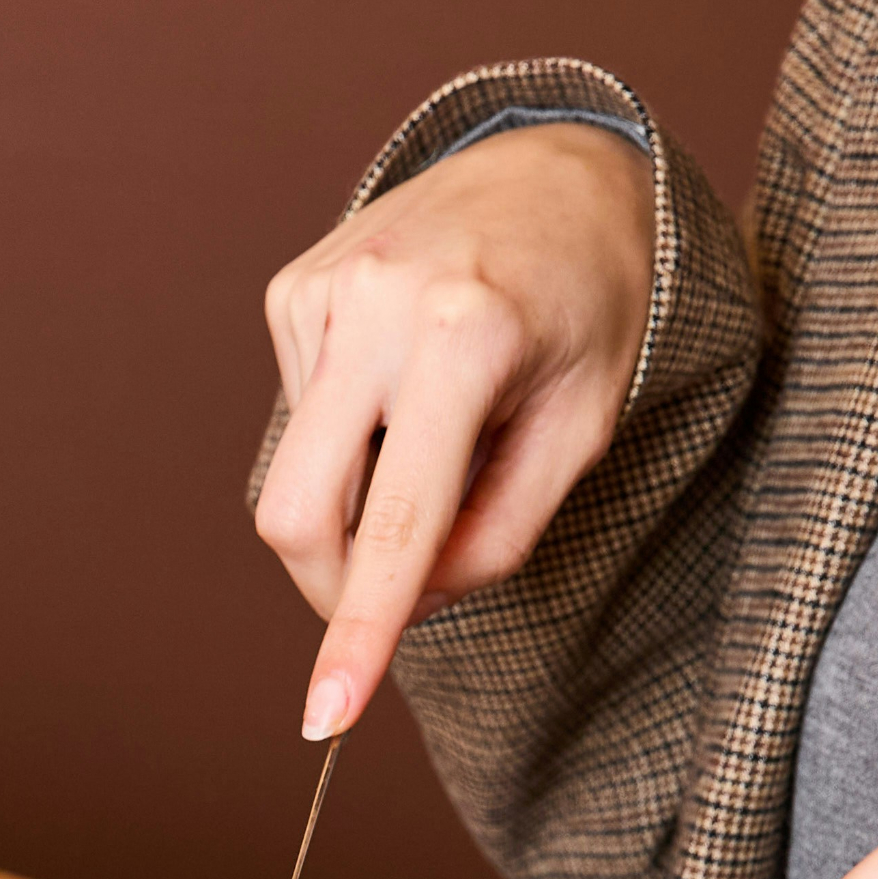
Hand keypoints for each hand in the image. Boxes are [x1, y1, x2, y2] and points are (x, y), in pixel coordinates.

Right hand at [257, 121, 653, 740]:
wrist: (555, 164)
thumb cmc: (589, 302)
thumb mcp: (586, 425)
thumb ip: (501, 531)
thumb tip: (407, 603)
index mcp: (465, 340)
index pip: (397, 523)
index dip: (359, 630)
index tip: (326, 714)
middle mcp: (373, 308)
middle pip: (297, 513)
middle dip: (331, 587)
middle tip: (395, 600)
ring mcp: (318, 292)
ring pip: (296, 472)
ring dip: (359, 493)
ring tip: (439, 428)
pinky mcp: (289, 289)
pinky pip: (298, 415)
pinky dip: (349, 434)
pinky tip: (404, 381)